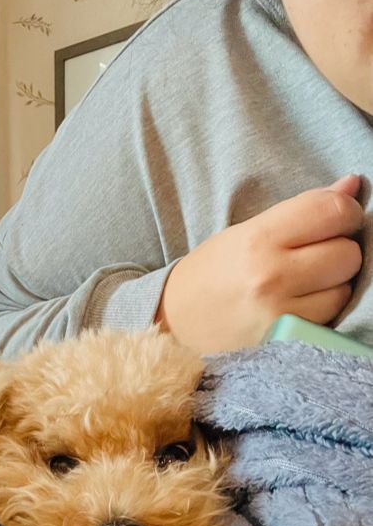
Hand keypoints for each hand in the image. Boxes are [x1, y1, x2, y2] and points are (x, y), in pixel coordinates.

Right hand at [155, 175, 363, 352]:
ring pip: (344, 289)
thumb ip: (301, 210)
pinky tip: (298, 305)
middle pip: (347, 253)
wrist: (173, 324)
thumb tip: (353, 185)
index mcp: (258, 239)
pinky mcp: (283, 340)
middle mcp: (271, 276)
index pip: (333, 211)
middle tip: (316, 254)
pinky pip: (329, 318)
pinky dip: (323, 309)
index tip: (336, 218)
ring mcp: (279, 314)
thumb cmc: (210, 273)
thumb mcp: (247, 233)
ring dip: (333, 283)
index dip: (345, 211)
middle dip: (339, 249)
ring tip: (303, 283)